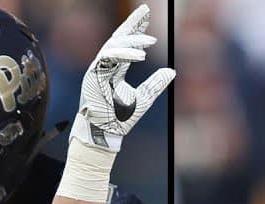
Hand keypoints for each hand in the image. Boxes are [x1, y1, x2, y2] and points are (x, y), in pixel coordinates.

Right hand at [71, 3, 175, 153]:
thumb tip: (172, 71)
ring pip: (113, 45)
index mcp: (116, 68)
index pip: (126, 43)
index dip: (136, 28)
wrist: (107, 132)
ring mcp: (98, 68)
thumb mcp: (145, 97)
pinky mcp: (93, 74)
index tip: (147, 14)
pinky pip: (107, 57)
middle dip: (132, 23)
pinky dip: (123, 54)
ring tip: (150, 42)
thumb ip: (156, 83)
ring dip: (132, 41)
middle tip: (146, 10)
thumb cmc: (122, 118)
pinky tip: (140, 55)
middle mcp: (106, 65)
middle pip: (118, 37)